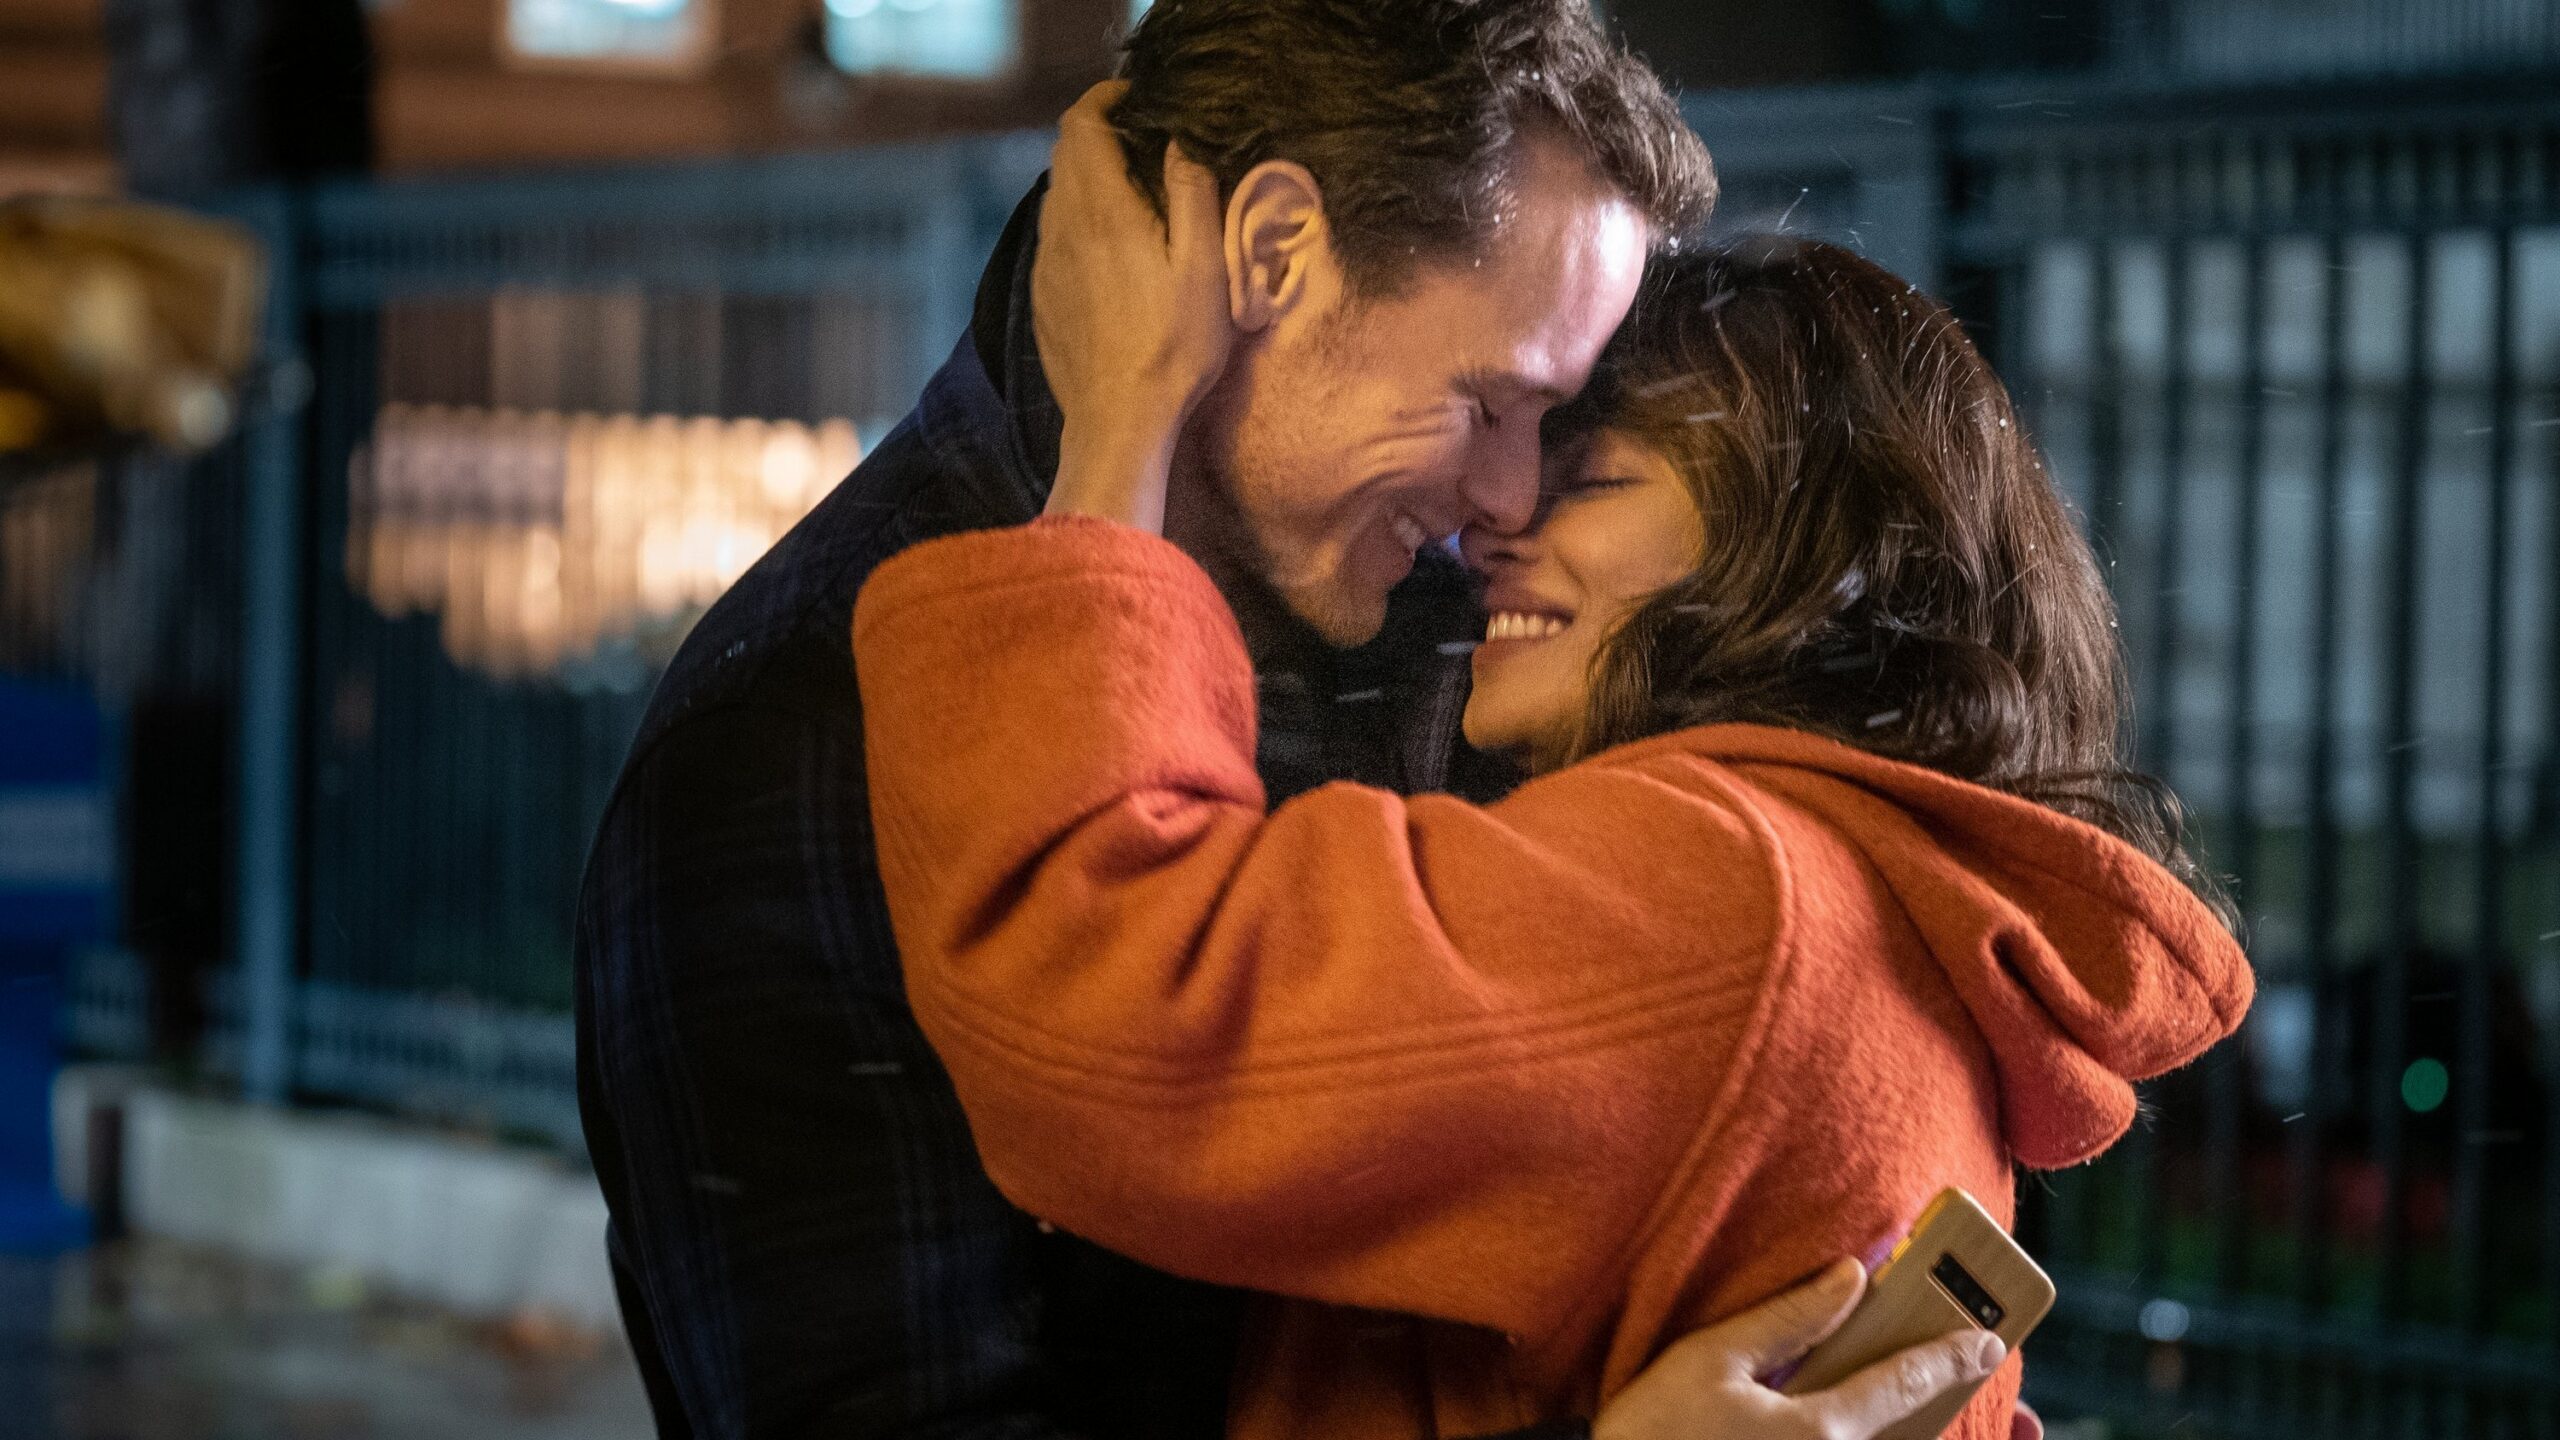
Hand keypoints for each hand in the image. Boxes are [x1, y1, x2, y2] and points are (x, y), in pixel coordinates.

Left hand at [1033, 80, 1232, 532]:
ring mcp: (1047, 265)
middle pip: (1064, 153)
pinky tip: (1112, 251)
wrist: (1118, 424)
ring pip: (1056, 195)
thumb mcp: (1205, 267)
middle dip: (1098, 133)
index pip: (1081, 124)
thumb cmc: (1172, 349)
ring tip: (1131, 193)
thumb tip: (1181, 141)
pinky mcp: (1043, 297)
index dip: (1105, 100)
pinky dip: (1078, 222)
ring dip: (1087, 179)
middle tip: (1141, 140)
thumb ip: (1192, 194)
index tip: (1136, 99)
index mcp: (1102, 211)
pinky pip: (1054, 238)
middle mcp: (1063, 229)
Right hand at [1592, 1259, 2008, 1439]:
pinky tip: (1871, 1418)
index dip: (1949, 1356)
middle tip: (1970, 1366)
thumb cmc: (1653, 1434)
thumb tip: (1852, 1278)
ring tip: (1923, 1388)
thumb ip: (1788, 1319)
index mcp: (1819, 1429)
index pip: (1903, 1383)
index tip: (1986, 1341)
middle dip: (1940, 1398)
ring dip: (1906, 1423)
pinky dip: (1875, 1433)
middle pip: (1909, 1434)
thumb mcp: (1709, 1359)